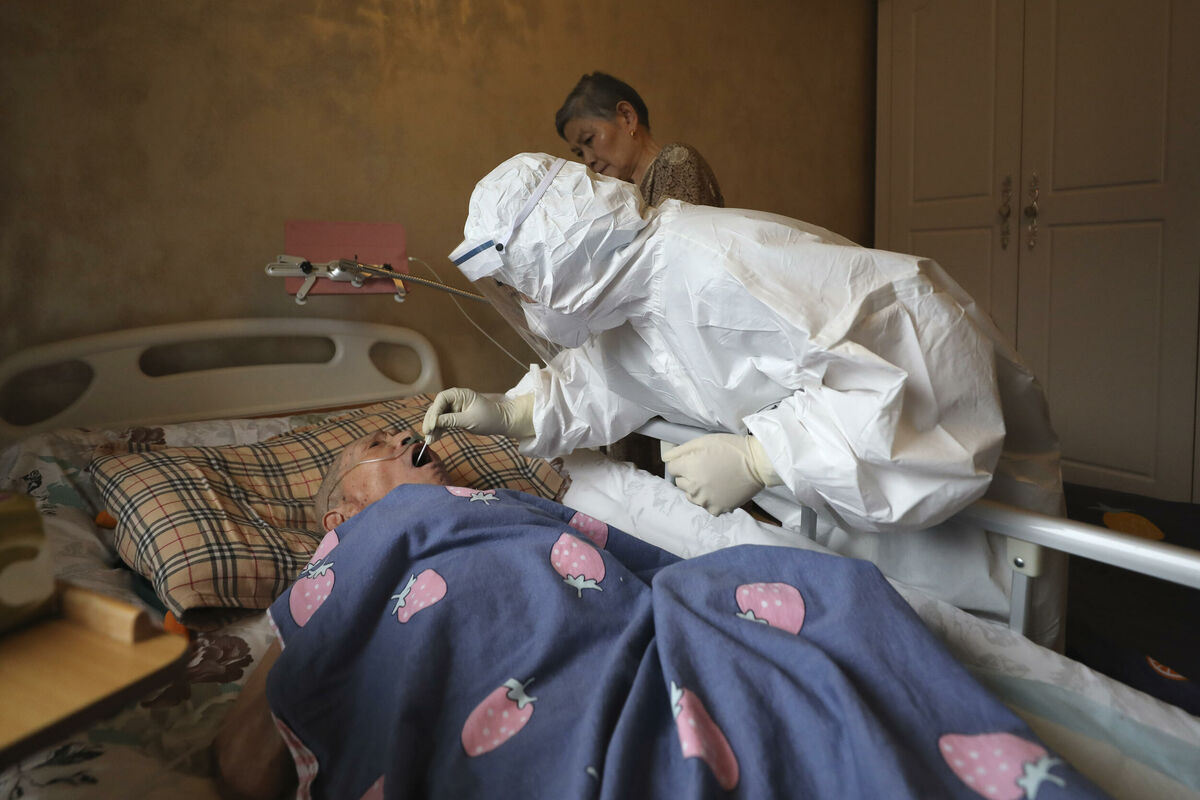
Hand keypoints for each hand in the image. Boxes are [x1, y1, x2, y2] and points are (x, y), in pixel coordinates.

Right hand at [422, 388, 534, 439]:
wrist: (501, 422)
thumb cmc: (489, 418)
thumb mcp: (470, 420)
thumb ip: (452, 420)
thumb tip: (436, 422)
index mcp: (460, 394)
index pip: (441, 399)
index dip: (435, 412)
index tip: (432, 425)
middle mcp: (455, 399)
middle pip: (437, 408)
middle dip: (431, 421)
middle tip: (427, 434)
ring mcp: (454, 408)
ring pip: (438, 416)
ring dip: (433, 427)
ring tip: (429, 440)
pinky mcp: (455, 417)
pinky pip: (443, 422)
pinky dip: (438, 430)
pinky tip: (434, 439)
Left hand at [661, 434, 779, 515]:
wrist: (758, 463)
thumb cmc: (730, 448)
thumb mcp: (703, 441)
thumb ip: (680, 451)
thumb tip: (665, 459)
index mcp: (688, 468)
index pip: (672, 468)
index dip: (683, 462)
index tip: (696, 459)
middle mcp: (693, 487)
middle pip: (680, 482)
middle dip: (689, 475)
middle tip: (708, 468)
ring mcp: (705, 501)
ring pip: (692, 496)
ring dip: (698, 489)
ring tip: (715, 479)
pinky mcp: (717, 509)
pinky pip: (706, 505)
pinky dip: (711, 499)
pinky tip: (722, 489)